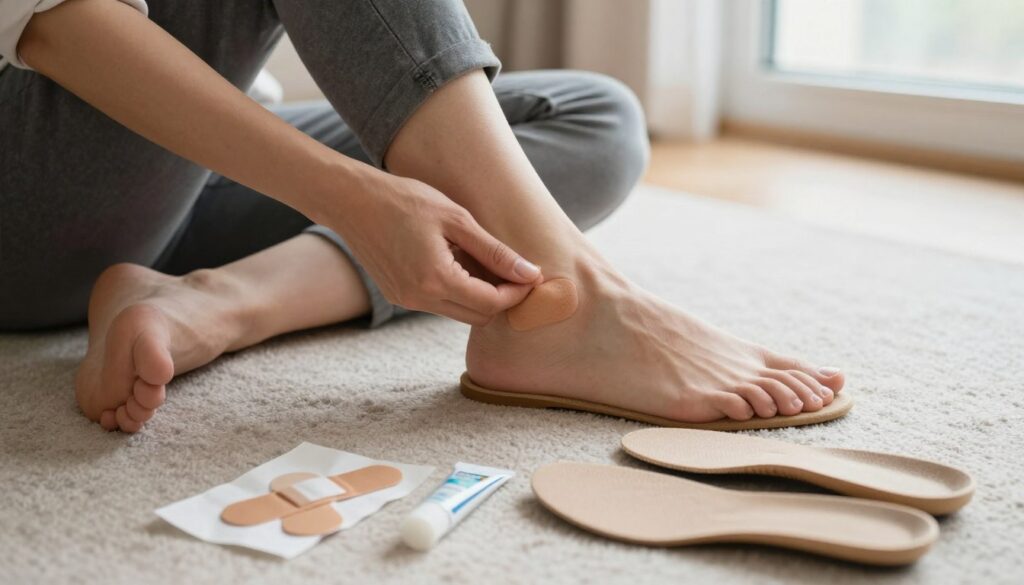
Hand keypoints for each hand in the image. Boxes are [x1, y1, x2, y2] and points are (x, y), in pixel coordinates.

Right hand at [334, 174, 541, 324]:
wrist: (352, 200)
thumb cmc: (406, 200)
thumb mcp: (457, 219)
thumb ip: (495, 251)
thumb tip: (530, 273)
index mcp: (436, 279)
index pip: (491, 304)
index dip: (516, 292)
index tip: (529, 273)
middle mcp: (419, 299)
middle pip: (479, 317)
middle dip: (501, 298)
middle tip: (512, 270)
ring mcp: (406, 301)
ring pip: (459, 313)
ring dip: (478, 295)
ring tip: (481, 260)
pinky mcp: (398, 296)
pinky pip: (439, 304)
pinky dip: (456, 290)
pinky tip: (456, 261)